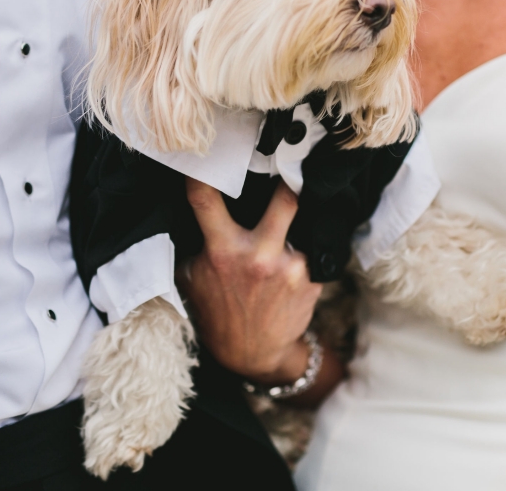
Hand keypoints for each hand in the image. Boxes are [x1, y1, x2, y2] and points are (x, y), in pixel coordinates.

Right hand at [180, 177, 321, 384]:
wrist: (253, 353)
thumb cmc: (219, 310)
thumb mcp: (193, 278)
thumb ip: (197, 243)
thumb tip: (197, 204)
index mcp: (223, 251)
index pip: (206, 200)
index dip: (202, 173)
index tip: (207, 152)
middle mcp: (259, 256)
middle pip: (285, 200)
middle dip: (291, 180)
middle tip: (294, 163)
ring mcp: (290, 267)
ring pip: (302, 223)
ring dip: (297, 221)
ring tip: (296, 217)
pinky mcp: (312, 279)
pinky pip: (311, 247)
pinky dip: (305, 246)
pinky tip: (295, 255)